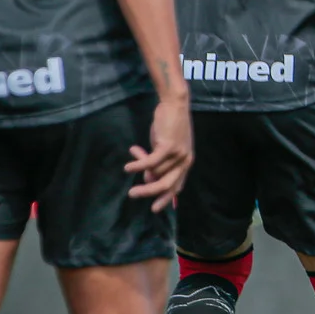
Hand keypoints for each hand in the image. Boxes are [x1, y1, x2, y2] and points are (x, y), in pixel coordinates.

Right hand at [125, 94, 192, 211]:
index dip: (166, 198)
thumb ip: (159, 164)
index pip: (177, 186)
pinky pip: (151, 162)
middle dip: (149, 192)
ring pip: (154, 170)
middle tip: (133, 194)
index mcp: (186, 163)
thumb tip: (148, 178)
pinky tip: (128, 167)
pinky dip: (138, 165)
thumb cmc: (169, 126)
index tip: (155, 208)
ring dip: (140, 164)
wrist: (175, 105)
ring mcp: (178, 154)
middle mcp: (185, 161)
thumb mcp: (164, 148)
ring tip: (134, 152)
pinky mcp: (169, 146)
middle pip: (166, 184)